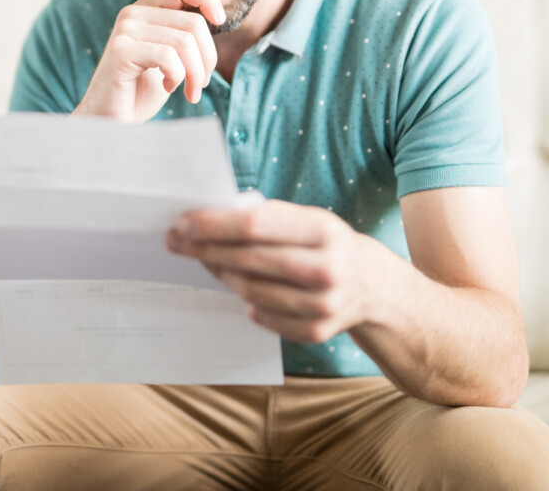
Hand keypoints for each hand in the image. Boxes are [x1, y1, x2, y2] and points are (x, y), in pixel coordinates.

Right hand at [73, 0, 225, 122]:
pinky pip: (168, 57)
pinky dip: (178, 78)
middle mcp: (132, 14)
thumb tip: (217, 15)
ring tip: (191, 91)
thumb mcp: (170, 56)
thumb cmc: (142, 92)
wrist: (111, 121)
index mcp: (145, 9)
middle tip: (201, 83)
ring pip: (185, 42)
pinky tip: (169, 88)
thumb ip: (185, 34)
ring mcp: (125, 31)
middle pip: (193, 21)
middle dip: (208, 57)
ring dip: (196, 73)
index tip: (219, 24)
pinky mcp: (121, 51)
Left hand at [166, 201, 377, 343]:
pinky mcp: (318, 331)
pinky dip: (247, 302)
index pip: (254, 225)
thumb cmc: (324, 242)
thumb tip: (206, 219)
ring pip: (251, 291)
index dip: (212, 225)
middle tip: (176, 242)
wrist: (372, 284)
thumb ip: (265, 217)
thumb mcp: (306, 219)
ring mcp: (324, 304)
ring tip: (204, 262)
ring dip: (220, 275)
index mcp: (323, 229)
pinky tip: (239, 288)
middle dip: (205, 249)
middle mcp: (327, 268)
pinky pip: (264, 316)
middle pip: (249, 260)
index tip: (182, 223)